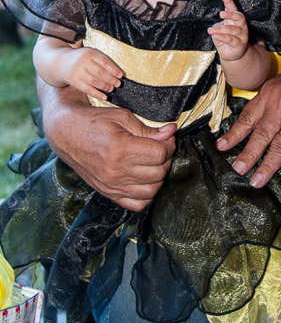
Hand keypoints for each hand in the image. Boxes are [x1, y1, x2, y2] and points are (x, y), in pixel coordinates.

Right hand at [39, 79, 175, 210]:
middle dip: (166, 159)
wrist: (67, 133)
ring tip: (154, 163)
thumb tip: (170, 132)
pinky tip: (145, 179)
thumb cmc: (94, 121)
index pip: (160, 154)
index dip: (169, 144)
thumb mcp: (122, 118)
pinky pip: (137, 204)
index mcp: (120, 149)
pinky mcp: (108, 193)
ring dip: (159, 176)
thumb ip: (147, 129)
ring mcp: (112, 185)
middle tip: (161, 147)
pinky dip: (146, 195)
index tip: (166, 137)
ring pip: (152, 190)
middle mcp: (116, 171)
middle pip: (159, 172)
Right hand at [59, 47, 122, 99]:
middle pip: (100, 72)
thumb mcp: (90, 55)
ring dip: (105, 87)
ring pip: (94, 81)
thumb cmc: (81, 59)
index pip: (104, 62)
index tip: (120, 76)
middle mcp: (83, 62)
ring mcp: (77, 72)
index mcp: (89, 53)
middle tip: (118, 84)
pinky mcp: (74, 81)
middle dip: (111, 80)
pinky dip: (97, 94)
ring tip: (111, 89)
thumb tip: (117, 73)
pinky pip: (87, 89)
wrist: (60, 62)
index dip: (114, 70)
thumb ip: (102, 61)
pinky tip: (104, 97)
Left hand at [208, 0, 248, 61]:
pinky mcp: (240, 45)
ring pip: (233, 30)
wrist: (230, 55)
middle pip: (239, 17)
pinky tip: (216, 35)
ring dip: (221, 29)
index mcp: (235, 20)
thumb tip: (217, 25)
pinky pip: (232, 40)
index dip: (229, 2)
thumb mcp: (220, 29)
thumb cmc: (225, 39)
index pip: (233, 9)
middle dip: (230, 14)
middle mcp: (241, 26)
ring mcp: (242, 36)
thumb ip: (219, 25)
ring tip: (211, 30)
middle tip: (221, 14)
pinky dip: (223, 37)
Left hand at [216, 47, 280, 187]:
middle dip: (247, 154)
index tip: (222, 147)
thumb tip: (253, 122)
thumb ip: (269, 102)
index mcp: (270, 94)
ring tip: (258, 181)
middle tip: (238, 169)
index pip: (248, 117)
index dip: (234, 133)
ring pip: (280, 146)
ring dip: (268, 166)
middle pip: (260, 134)